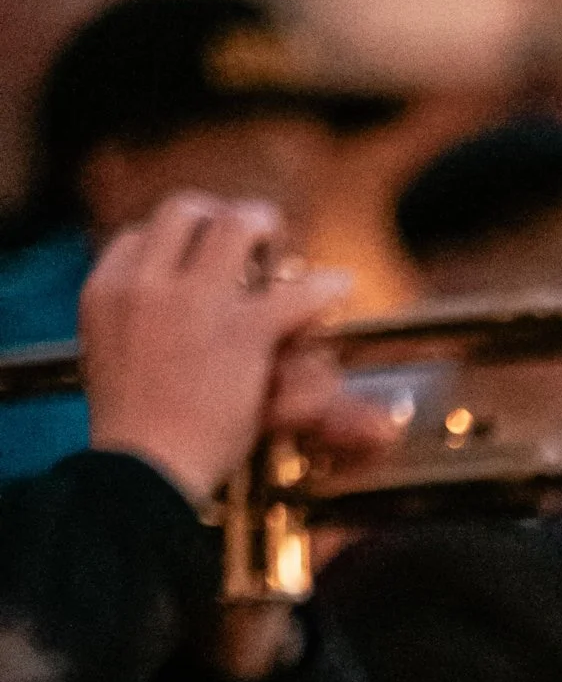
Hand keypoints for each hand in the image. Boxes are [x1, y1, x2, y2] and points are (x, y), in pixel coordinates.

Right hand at [81, 196, 355, 513]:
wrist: (144, 470)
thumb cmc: (132, 432)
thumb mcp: (104, 361)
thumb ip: (125, 325)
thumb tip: (145, 308)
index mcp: (106, 291)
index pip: (140, 235)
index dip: (173, 242)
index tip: (194, 258)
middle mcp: (146, 284)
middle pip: (185, 211)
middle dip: (218, 217)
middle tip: (245, 238)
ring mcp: (194, 303)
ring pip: (236, 227)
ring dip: (264, 227)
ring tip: (280, 244)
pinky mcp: (242, 333)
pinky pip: (295, 293)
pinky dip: (325, 289)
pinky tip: (338, 288)